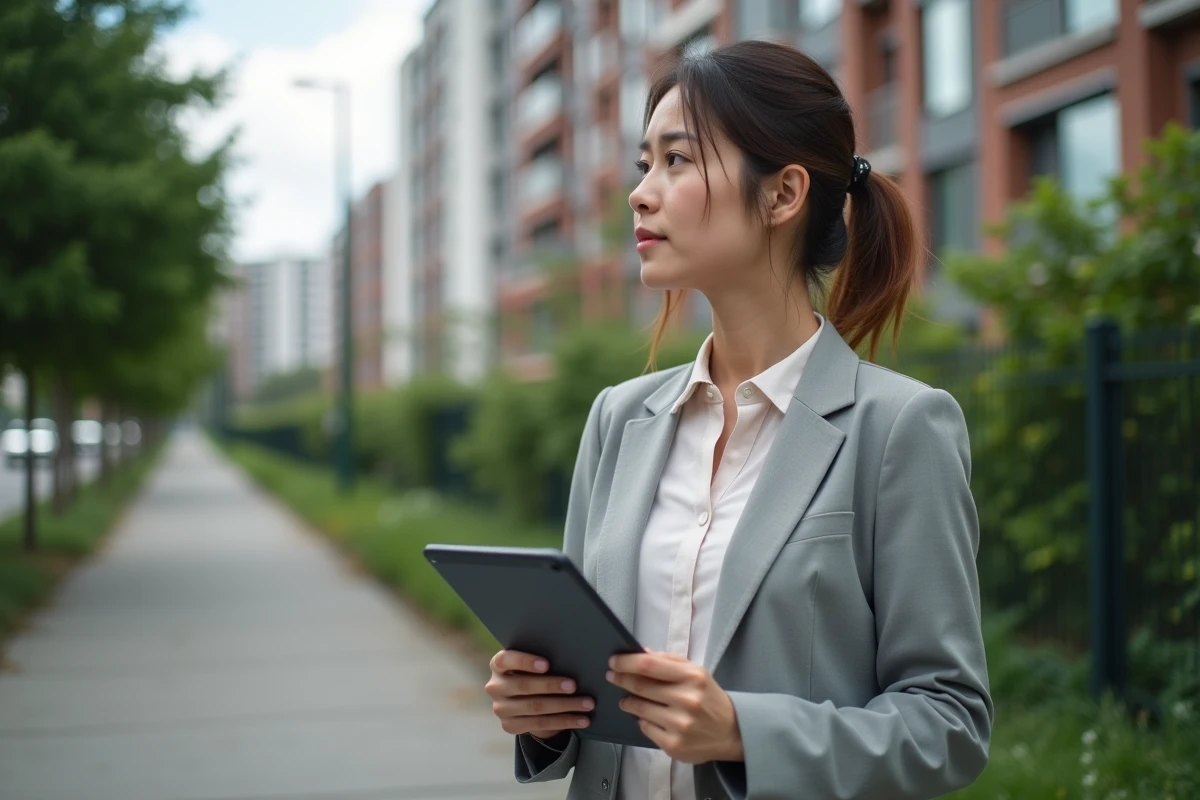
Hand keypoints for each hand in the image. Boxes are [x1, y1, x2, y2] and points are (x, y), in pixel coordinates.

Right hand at [485, 649, 593, 739]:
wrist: (523, 698)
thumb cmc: (533, 671)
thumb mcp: (531, 663)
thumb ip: (542, 660)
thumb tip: (571, 657)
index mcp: (498, 664)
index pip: (505, 660)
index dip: (525, 662)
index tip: (547, 664)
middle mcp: (495, 687)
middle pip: (524, 686)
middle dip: (551, 686)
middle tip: (574, 685)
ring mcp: (501, 709)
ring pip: (536, 708)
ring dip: (565, 706)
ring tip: (587, 703)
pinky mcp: (511, 726)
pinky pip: (541, 724)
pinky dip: (565, 721)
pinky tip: (582, 719)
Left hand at [607, 651, 742, 763]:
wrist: (731, 732)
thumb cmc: (708, 698)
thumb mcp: (695, 672)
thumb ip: (668, 661)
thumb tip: (640, 653)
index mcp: (692, 676)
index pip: (648, 665)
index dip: (626, 662)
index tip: (613, 661)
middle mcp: (686, 700)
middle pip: (640, 686)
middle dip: (621, 679)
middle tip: (612, 676)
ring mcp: (679, 725)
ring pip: (639, 709)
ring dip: (628, 702)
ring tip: (627, 699)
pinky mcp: (673, 745)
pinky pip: (645, 728)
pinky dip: (642, 720)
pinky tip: (648, 717)